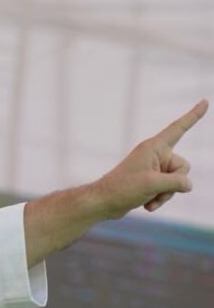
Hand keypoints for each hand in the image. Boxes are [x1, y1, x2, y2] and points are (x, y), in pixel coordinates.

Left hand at [95, 99, 207, 218]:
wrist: (104, 202)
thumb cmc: (123, 189)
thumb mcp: (153, 185)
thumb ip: (176, 182)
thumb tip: (188, 185)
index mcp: (153, 147)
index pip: (178, 128)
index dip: (193, 116)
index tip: (205, 101)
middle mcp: (155, 154)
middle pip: (183, 167)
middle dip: (174, 183)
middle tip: (154, 189)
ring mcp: (153, 168)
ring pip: (177, 182)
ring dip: (165, 194)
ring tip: (148, 200)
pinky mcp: (151, 180)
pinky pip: (167, 190)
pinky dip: (159, 199)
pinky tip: (147, 206)